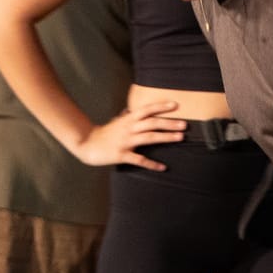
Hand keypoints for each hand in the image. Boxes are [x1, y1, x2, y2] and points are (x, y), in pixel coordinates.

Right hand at [71, 99, 186, 169]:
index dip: (161, 106)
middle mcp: (128, 128)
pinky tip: (163, 167)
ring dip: (166, 137)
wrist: (87, 144)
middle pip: (152, 123)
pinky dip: (152, 164)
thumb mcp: (116, 122)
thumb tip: (130, 110)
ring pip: (149, 137)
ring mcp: (126, 141)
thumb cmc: (104, 133)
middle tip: (185, 124)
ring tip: (180, 137)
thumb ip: (126, 116)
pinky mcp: (122, 155)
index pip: (147, 110)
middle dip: (169, 123)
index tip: (175, 105)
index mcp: (128, 119)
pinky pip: (139, 159)